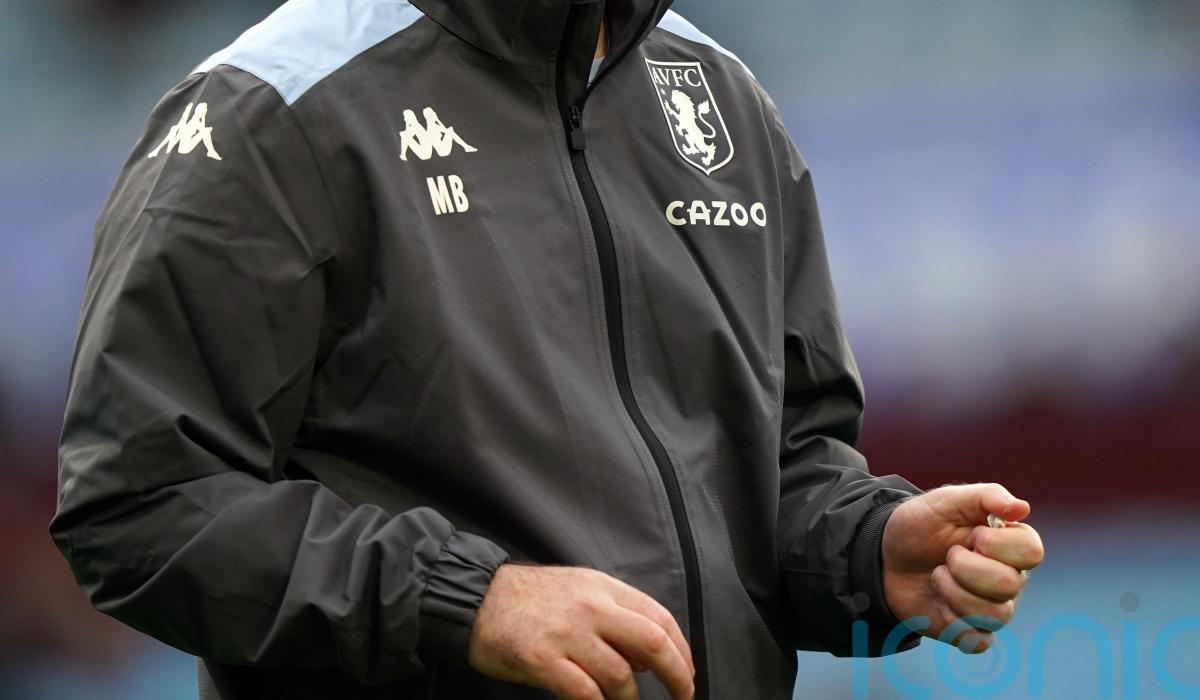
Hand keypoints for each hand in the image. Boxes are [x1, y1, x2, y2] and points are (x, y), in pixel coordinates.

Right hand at [467, 563, 695, 699]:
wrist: (476, 598)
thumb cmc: (530, 599)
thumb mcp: (580, 591)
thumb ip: (615, 617)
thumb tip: (649, 659)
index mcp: (603, 588)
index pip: (659, 618)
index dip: (682, 651)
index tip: (687, 674)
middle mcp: (591, 607)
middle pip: (652, 642)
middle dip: (676, 675)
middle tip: (683, 695)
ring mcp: (566, 634)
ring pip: (620, 675)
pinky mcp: (542, 660)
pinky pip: (584, 694)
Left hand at [881, 483, 1043, 651]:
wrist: (883, 557)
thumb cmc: (919, 526)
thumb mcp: (945, 501)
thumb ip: (985, 496)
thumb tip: (1022, 507)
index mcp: (1009, 543)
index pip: (1031, 551)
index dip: (997, 545)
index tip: (972, 535)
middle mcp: (1009, 577)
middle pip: (1010, 584)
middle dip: (966, 568)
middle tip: (947, 556)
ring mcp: (992, 606)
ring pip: (995, 615)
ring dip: (954, 592)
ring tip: (936, 576)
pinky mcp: (971, 630)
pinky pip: (977, 640)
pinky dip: (953, 623)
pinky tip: (938, 604)